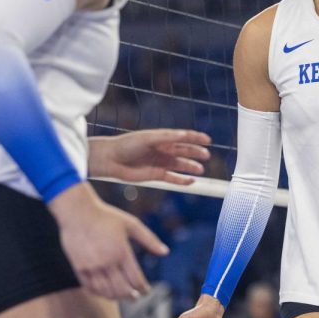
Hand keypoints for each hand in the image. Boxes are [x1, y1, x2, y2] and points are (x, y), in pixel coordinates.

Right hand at [50, 183, 168, 300]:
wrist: (77, 212)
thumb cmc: (107, 217)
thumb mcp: (131, 224)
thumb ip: (149, 239)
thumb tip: (165, 252)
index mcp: (121, 252)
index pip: (135, 279)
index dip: (143, 288)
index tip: (146, 291)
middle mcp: (106, 262)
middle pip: (121, 289)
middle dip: (131, 296)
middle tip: (135, 297)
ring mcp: (91, 266)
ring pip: (105, 291)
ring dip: (116, 297)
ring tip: (122, 296)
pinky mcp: (79, 267)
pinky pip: (90, 287)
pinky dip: (99, 293)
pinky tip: (105, 292)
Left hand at [88, 129, 210, 185]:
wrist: (110, 160)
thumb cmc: (127, 145)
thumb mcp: (148, 138)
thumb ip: (166, 137)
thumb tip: (185, 135)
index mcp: (162, 138)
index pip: (183, 137)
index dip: (196, 138)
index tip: (208, 140)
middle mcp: (163, 150)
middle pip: (184, 151)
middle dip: (196, 153)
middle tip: (207, 155)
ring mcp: (160, 163)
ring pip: (180, 165)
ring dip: (191, 167)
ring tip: (201, 170)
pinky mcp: (156, 175)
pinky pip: (173, 178)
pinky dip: (182, 180)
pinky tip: (191, 181)